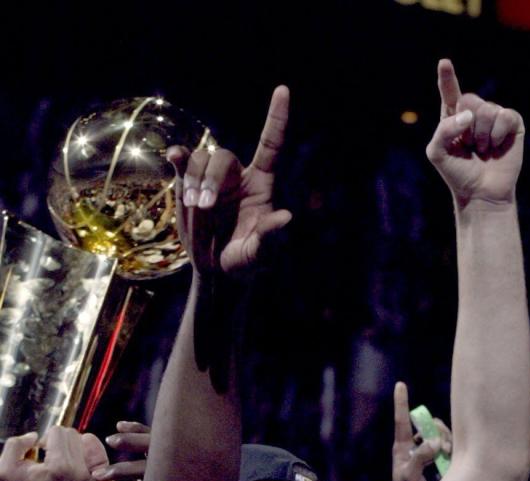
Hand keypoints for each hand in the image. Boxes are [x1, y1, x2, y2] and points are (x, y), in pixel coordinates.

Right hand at [0, 428, 99, 480]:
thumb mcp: (6, 470)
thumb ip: (15, 445)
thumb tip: (34, 436)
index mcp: (60, 467)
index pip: (58, 431)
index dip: (44, 439)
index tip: (40, 454)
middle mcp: (80, 471)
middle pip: (73, 434)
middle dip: (58, 441)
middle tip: (48, 457)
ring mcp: (92, 478)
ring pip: (84, 443)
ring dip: (70, 447)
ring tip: (58, 462)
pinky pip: (93, 456)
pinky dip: (81, 456)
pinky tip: (69, 468)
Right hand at [168, 86, 291, 276]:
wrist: (216, 270)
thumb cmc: (245, 262)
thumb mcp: (260, 255)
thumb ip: (271, 237)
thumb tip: (286, 217)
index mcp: (262, 184)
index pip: (271, 145)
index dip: (276, 118)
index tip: (283, 89)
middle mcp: (236, 175)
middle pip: (222, 156)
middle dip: (210, 179)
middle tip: (204, 207)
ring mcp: (211, 178)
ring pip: (199, 160)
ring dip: (193, 182)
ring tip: (195, 209)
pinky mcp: (188, 184)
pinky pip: (181, 162)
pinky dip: (177, 157)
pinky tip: (173, 158)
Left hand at [391, 382, 451, 480]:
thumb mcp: (410, 477)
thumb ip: (421, 457)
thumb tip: (435, 441)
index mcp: (402, 449)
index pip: (402, 421)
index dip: (401, 402)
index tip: (400, 385)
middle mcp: (414, 449)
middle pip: (428, 426)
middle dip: (438, 430)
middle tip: (442, 446)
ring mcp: (427, 456)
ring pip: (440, 436)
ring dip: (446, 441)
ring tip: (446, 455)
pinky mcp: (439, 464)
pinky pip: (448, 448)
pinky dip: (451, 450)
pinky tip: (450, 459)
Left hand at [426, 59, 523, 206]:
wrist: (481, 194)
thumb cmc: (458, 175)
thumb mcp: (437, 153)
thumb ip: (443, 129)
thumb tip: (468, 114)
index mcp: (453, 116)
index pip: (450, 92)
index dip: (447, 77)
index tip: (445, 63)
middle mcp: (474, 112)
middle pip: (470, 98)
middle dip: (468, 126)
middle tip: (471, 147)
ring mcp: (495, 117)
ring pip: (487, 109)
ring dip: (483, 136)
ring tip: (483, 151)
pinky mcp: (512, 124)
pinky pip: (506, 115)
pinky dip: (499, 134)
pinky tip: (497, 147)